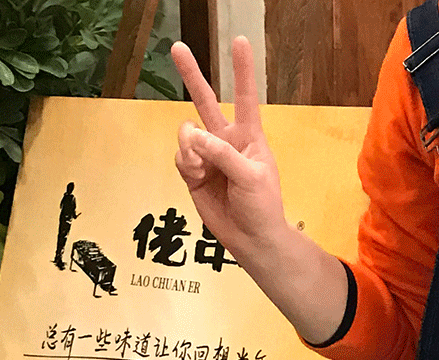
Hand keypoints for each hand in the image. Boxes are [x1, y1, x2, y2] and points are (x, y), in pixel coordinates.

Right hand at [170, 37, 287, 261]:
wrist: (251, 238)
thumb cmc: (262, 206)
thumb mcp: (252, 177)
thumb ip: (223, 153)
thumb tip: (193, 135)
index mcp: (249, 136)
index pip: (245, 96)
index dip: (242, 70)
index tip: (239, 41)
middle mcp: (226, 140)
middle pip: (205, 101)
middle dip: (191, 74)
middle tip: (176, 46)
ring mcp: (208, 155)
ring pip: (186, 134)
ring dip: (190, 148)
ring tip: (202, 168)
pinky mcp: (192, 172)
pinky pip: (180, 156)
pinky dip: (185, 164)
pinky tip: (195, 177)